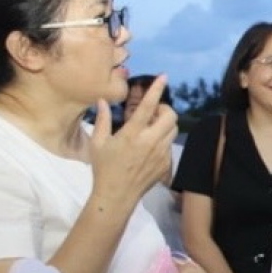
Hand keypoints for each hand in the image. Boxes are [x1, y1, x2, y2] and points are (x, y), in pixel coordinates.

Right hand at [89, 75, 177, 205]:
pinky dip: (164, 140)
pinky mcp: (167, 164)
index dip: (156, 90)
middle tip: (153, 112)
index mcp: (132, 134)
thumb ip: (102, 120)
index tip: (164, 77)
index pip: (148, 107)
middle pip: (171, 116)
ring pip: (174, 130)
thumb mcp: (97, 143)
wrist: (117, 196)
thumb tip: (103, 101)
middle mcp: (150, 142)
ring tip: (151, 128)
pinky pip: (170, 145)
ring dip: (165, 124)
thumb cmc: (104, 168)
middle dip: (164, 109)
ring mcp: (161, 154)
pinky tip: (151, 146)